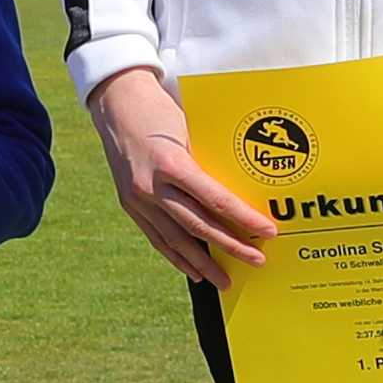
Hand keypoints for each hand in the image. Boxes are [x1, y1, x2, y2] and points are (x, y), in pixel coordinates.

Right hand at [87, 68, 273, 284]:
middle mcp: (152, 186)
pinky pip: (157, 237)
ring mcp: (138, 199)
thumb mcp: (189, 129)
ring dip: (203, 264)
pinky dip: (176, 257)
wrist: (115, 101)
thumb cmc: (160, 109)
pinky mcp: (130, 205)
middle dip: (231, 246)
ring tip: (225, 281)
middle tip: (258, 261)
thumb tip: (244, 189)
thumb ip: (209, 160)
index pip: (215, 200)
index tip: (268, 232)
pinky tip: (194, 271)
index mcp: (171, 164)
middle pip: (199, 225)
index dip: (244, 219)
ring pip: (176, 239)